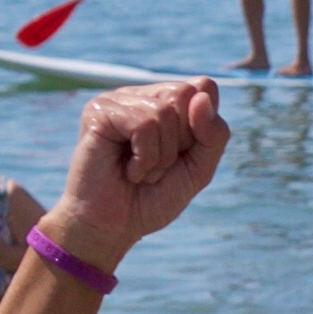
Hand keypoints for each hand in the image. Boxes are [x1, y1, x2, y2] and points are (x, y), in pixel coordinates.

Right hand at [46, 78, 227, 262]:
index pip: (205, 88)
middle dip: (182, 141)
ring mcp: (117, 100)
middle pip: (185, 94)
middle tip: (158, 164)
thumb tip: (201, 96)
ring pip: (164, 112)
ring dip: (161, 156)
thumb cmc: (154, 197)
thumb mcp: (200, 168)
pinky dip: (145, 158)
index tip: (182, 153)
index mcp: (165, 101)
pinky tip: (129, 170)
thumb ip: (213, 134)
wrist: (115, 226)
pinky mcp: (99, 112)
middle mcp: (141, 95)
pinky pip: (143, 125)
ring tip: (142, 172)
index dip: (203, 127)